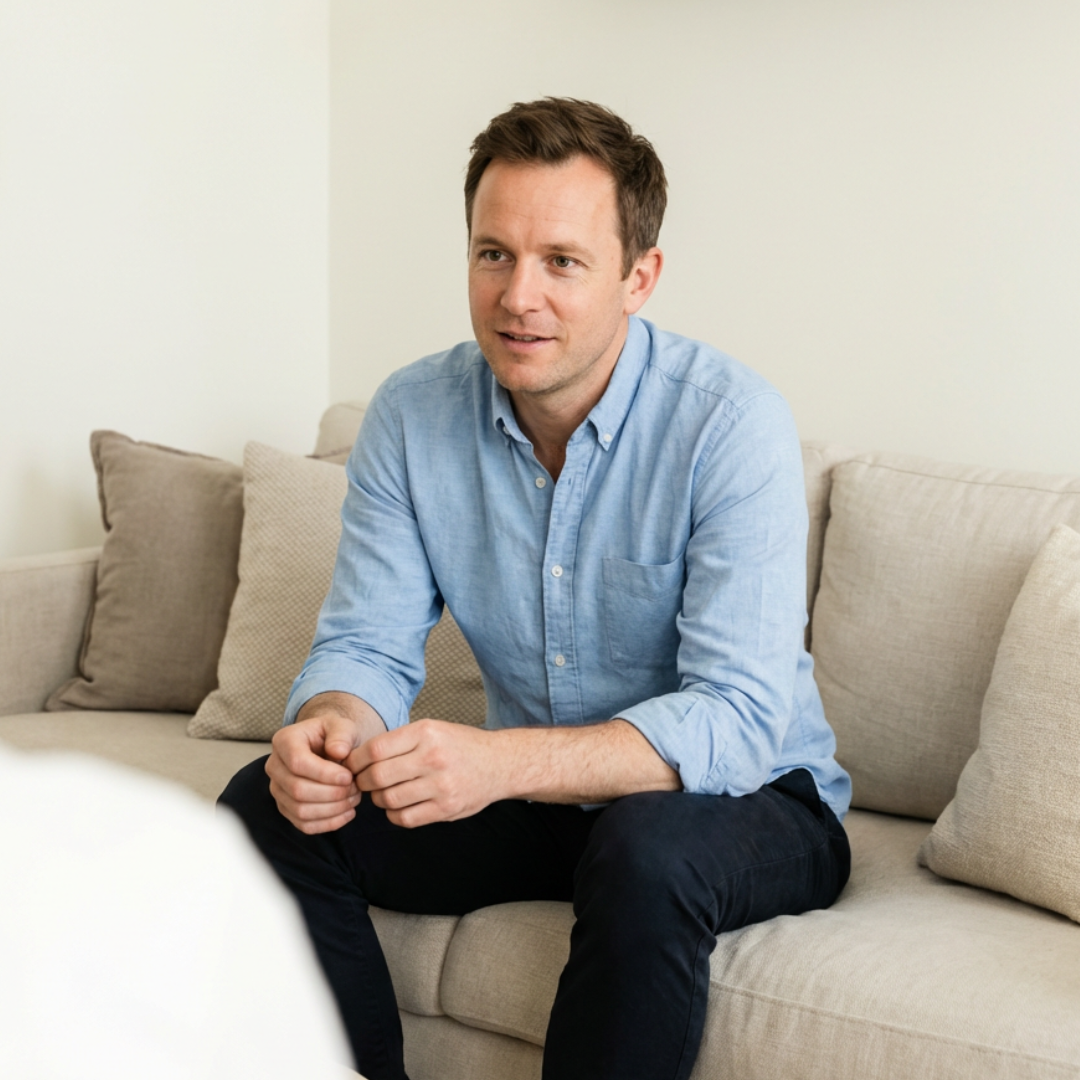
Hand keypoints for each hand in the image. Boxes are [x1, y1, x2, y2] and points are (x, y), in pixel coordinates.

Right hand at [266, 698, 373, 834]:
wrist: (327, 747)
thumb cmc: (334, 736)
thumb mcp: (341, 726)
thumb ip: (342, 734)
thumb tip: (338, 752)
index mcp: (284, 741)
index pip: (297, 762)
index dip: (324, 774)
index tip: (348, 777)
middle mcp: (274, 766)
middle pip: (297, 790)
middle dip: (331, 794)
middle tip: (355, 789)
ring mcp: (278, 790)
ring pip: (300, 810)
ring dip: (332, 809)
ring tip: (354, 799)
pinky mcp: (286, 808)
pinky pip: (303, 825)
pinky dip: (328, 823)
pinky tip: (348, 813)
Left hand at [349, 719, 505, 827]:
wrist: (499, 763)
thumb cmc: (460, 745)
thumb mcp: (432, 729)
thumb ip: (400, 741)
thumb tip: (358, 758)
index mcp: (426, 733)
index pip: (375, 749)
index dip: (356, 760)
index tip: (352, 765)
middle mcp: (433, 757)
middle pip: (377, 776)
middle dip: (362, 782)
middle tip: (363, 782)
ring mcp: (441, 785)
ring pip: (388, 799)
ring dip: (378, 799)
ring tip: (384, 793)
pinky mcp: (446, 809)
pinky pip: (405, 818)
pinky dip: (394, 814)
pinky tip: (399, 806)